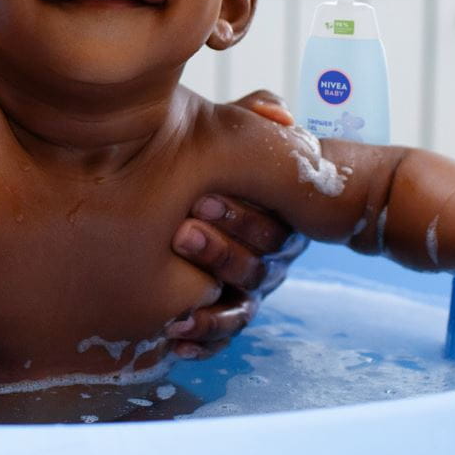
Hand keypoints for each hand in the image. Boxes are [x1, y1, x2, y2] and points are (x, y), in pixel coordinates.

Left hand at [167, 90, 306, 357]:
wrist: (213, 191)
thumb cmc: (233, 159)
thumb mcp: (244, 134)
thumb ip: (256, 115)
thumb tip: (276, 111)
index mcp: (277, 220)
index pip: (271, 227)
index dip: (238, 215)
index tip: (199, 198)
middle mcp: (267, 258)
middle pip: (255, 269)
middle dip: (218, 253)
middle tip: (180, 234)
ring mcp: (246, 287)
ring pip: (238, 309)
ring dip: (209, 311)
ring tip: (177, 313)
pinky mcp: (223, 309)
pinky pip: (220, 333)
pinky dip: (203, 341)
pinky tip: (177, 343)